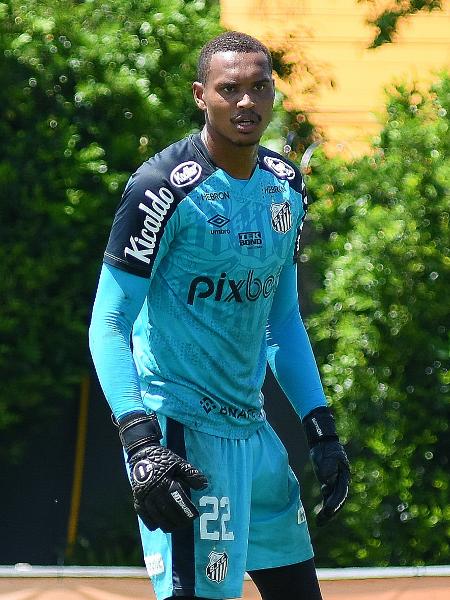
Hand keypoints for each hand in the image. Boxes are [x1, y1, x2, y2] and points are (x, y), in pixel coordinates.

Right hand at [118, 412, 207, 531]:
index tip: (194, 516)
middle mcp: (153, 491)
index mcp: (165, 482)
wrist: (142, 453)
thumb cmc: (163, 458)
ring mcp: (144, 496)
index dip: (186, 510)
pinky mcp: (137, 497)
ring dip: (165, 523)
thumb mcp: (179, 463)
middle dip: (177, 520)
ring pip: (155, 515)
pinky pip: (142, 514)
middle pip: (166, 511)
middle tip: (187, 524)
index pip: (177, 501)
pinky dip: (150, 521)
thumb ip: (191, 474)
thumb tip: (204, 485)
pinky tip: (157, 526)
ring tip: (174, 528)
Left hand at [310, 440, 349, 525]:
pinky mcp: (327, 484)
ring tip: (320, 522)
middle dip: (331, 512)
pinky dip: (324, 507)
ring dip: (327, 513)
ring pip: (332, 502)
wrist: (324, 444)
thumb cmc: (328, 449)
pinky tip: (320, 516)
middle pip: (338, 501)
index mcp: (343, 477)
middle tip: (322, 520)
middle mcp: (341, 483)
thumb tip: (329, 480)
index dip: (335, 503)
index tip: (327, 511)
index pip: (340, 493)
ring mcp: (334, 484)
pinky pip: (327, 498)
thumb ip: (329, 467)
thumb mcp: (330, 456)